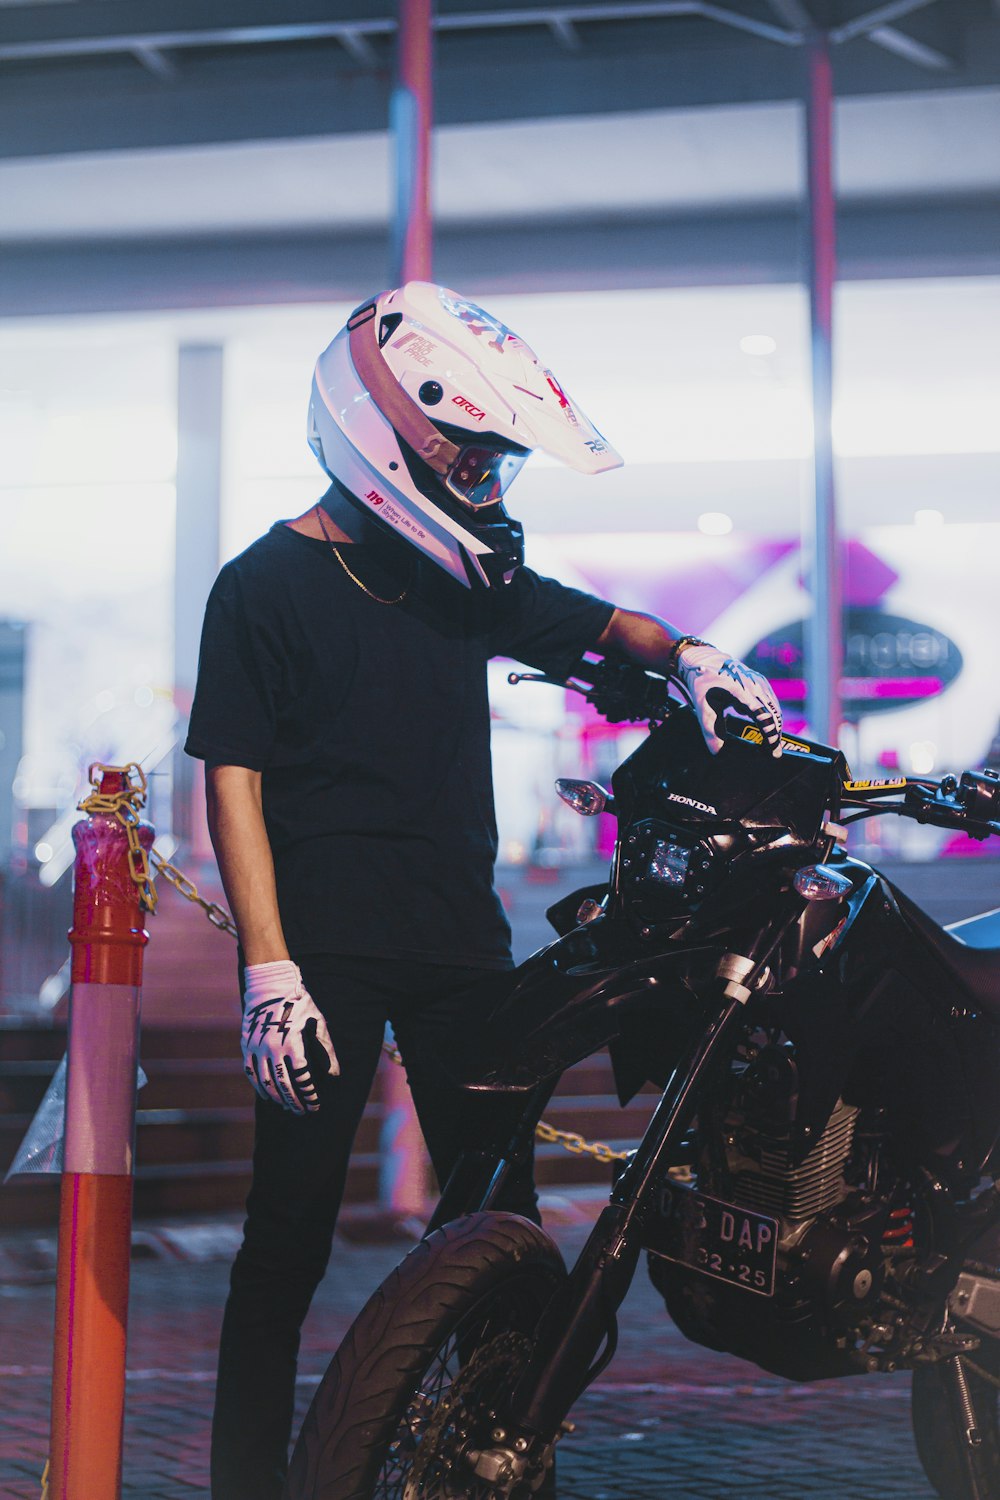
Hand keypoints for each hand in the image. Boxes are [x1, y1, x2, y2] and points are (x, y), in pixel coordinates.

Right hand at [241, 961, 338, 1112]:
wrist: (270, 984)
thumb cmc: (299, 1003)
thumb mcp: (318, 1022)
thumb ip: (326, 1049)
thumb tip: (334, 1074)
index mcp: (293, 1044)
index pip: (302, 1079)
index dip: (309, 1095)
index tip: (315, 1105)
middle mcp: (273, 1049)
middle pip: (284, 1085)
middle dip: (295, 1102)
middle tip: (303, 1112)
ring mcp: (257, 1048)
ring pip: (266, 1082)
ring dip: (278, 1098)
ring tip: (287, 1107)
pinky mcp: (247, 1045)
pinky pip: (251, 1072)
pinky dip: (259, 1086)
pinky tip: (267, 1095)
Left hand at [672, 641, 781, 756]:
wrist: (704, 659)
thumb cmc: (703, 683)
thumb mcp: (703, 707)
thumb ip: (711, 730)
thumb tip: (717, 752)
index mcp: (743, 692)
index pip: (764, 717)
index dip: (771, 735)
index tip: (773, 752)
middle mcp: (756, 686)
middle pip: (774, 714)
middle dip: (776, 735)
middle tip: (774, 754)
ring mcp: (760, 682)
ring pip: (774, 708)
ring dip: (775, 726)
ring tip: (771, 744)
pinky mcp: (760, 682)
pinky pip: (771, 702)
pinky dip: (771, 716)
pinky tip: (765, 727)